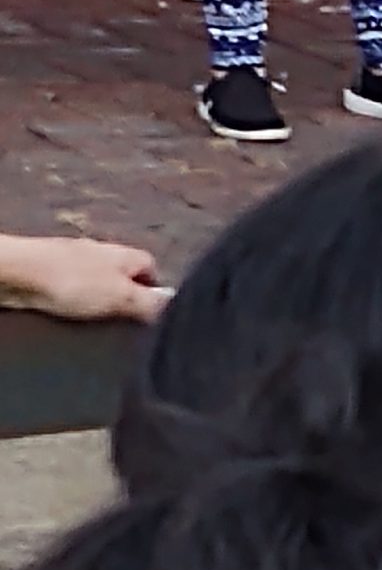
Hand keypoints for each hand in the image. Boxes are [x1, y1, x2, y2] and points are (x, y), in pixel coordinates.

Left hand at [0, 236, 169, 322]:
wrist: (16, 273)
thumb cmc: (74, 284)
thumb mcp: (122, 298)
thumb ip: (151, 303)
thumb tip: (176, 304)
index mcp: (124, 253)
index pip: (151, 266)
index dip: (155, 288)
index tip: (153, 312)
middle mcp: (101, 250)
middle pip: (124, 272)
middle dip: (127, 294)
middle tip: (125, 319)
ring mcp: (72, 257)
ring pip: (97, 278)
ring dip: (99, 296)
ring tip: (96, 318)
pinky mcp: (49, 267)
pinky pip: (72, 283)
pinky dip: (75, 296)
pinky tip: (69, 310)